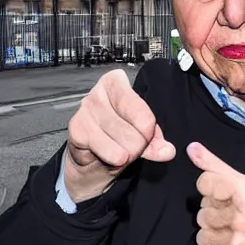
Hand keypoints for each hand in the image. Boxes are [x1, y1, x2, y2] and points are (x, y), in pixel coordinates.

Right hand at [64, 69, 175, 202]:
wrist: (90, 159)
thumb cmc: (114, 138)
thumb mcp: (139, 134)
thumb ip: (154, 141)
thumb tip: (167, 151)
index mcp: (116, 84)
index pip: (144, 112)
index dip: (149, 131)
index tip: (145, 134)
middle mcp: (99, 93)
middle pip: (137, 130)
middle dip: (138, 146)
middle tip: (128, 146)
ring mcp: (86, 110)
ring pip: (125, 143)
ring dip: (127, 155)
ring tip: (118, 150)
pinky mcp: (77, 130)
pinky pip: (110, 152)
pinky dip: (114, 160)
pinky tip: (107, 155)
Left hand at [188, 143, 244, 244]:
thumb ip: (218, 167)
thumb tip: (191, 148)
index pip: (204, 183)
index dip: (211, 190)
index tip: (227, 197)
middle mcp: (240, 217)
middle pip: (202, 210)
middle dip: (215, 214)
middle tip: (237, 219)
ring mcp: (235, 243)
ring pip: (201, 232)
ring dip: (213, 233)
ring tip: (234, 234)